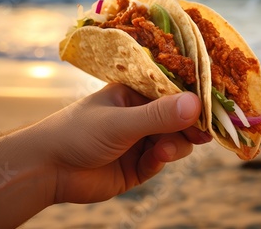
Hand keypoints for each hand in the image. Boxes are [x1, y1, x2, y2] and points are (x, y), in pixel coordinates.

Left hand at [36, 83, 210, 204]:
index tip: (213, 107)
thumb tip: (196, 104)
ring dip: (174, 146)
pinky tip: (152, 161)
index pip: (172, 91)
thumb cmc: (78, 132)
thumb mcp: (119, 122)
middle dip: (189, 126)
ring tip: (162, 151)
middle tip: (203, 135)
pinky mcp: (136, 166)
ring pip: (173, 141)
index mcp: (134, 94)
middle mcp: (139, 115)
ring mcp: (138, 140)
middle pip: (177, 118)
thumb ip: (157, 116)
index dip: (193, 99)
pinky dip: (159, 161)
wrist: (48, 169)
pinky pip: (160, 161)